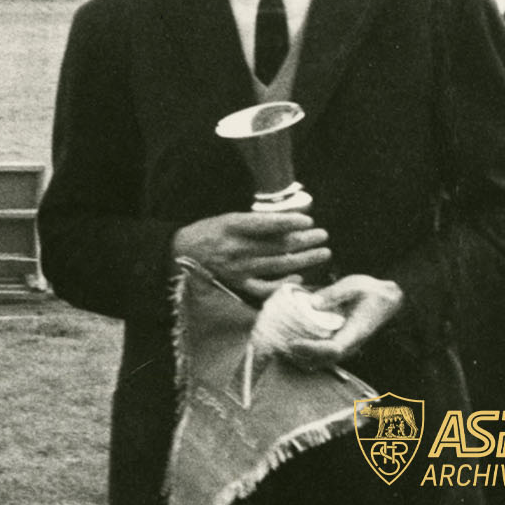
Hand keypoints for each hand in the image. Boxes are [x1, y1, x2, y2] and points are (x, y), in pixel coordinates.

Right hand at [171, 212, 330, 297]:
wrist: (182, 254)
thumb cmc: (208, 232)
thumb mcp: (228, 217)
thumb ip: (256, 220)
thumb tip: (289, 216)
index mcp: (232, 226)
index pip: (266, 224)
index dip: (289, 222)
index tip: (308, 219)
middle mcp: (236, 248)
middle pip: (277, 245)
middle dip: (305, 240)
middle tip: (323, 235)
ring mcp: (239, 269)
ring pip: (278, 265)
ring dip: (303, 259)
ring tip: (322, 253)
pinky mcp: (238, 284)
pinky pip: (265, 288)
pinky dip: (283, 284)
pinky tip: (298, 278)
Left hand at [280, 274, 403, 368]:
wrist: (389, 300)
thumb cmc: (372, 291)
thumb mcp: (355, 285)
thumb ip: (334, 293)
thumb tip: (312, 303)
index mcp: (355, 332)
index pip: (333, 349)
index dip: (311, 349)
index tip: (292, 343)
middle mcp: (350, 344)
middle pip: (324, 360)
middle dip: (300, 356)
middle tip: (277, 346)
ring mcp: (346, 346)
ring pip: (322, 361)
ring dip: (301, 357)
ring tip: (279, 346)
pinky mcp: (341, 342)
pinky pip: (322, 354)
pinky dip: (306, 352)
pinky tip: (289, 341)